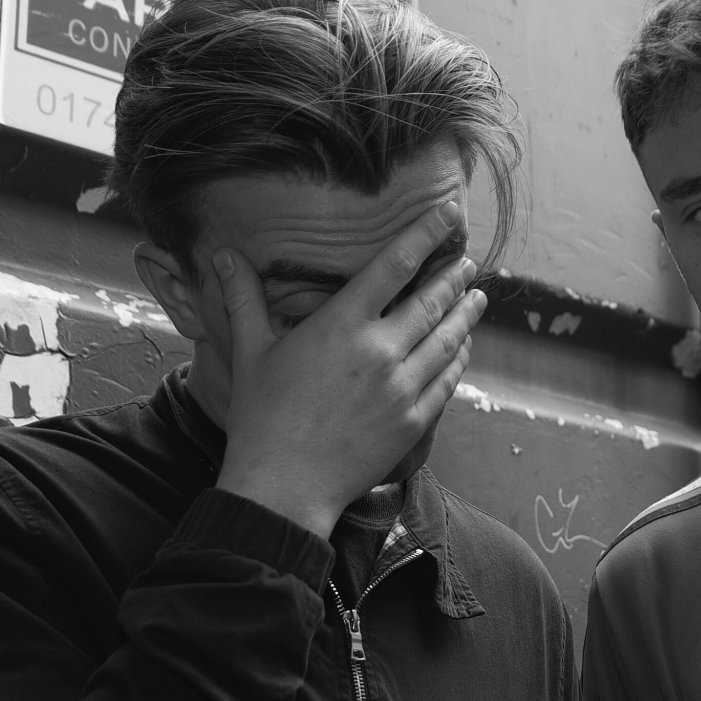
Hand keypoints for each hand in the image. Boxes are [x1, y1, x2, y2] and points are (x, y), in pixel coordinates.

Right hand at [214, 214, 482, 539]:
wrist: (283, 486)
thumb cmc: (261, 418)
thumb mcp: (250, 352)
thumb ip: (244, 298)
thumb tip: (223, 255)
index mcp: (341, 325)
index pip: (394, 264)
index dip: (426, 234)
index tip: (448, 214)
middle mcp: (379, 350)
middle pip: (432, 300)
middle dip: (453, 277)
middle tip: (467, 262)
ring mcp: (402, 388)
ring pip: (448, 340)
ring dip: (466, 315)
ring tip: (477, 298)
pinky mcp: (414, 422)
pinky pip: (448, 380)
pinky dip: (459, 359)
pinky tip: (463, 347)